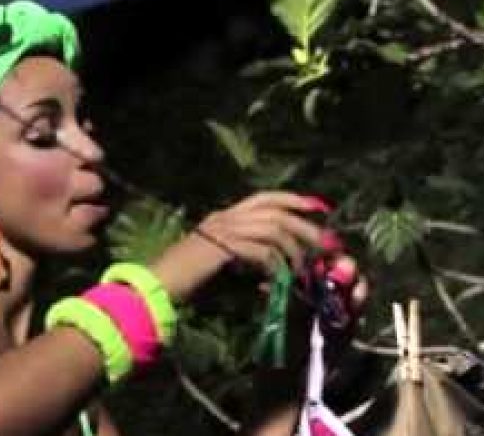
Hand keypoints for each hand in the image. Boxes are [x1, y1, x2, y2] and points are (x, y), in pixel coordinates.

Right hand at [151, 191, 337, 302]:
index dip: (292, 199)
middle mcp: (224, 217)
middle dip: (305, 226)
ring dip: (293, 249)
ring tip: (303, 269)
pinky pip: (262, 250)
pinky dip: (276, 264)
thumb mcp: (220, 265)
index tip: (316, 206)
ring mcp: (222, 230)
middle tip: (326, 244)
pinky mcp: (222, 247)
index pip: (264, 197)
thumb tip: (273, 270)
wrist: (157, 286)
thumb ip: (245, 260)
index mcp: (223, 216)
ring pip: (273, 229)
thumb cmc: (185, 280)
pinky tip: (281, 278)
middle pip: (276, 211)